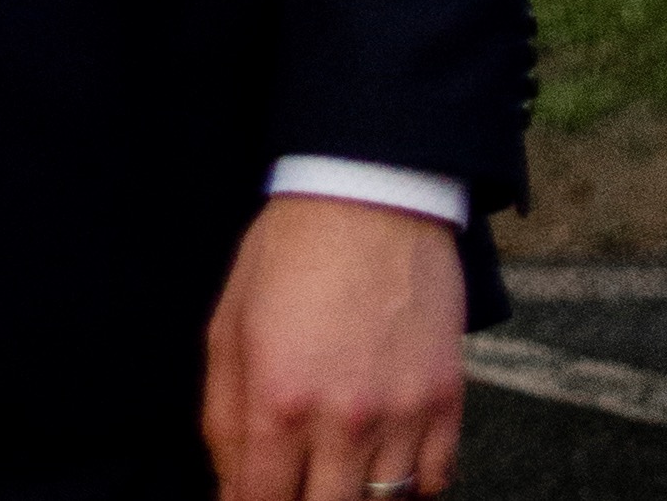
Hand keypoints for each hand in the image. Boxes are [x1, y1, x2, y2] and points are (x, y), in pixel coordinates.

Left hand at [201, 195, 463, 500]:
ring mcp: (400, 416)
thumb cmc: (289, 254)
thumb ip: (222, 416)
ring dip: (354, 496)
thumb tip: (226, 485)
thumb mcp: (228, 323)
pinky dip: (410, 488)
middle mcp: (342, 420)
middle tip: (295, 480)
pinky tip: (385, 464)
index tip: (248, 498)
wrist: (368, 196)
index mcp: (278, 398)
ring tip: (337, 471)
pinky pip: (433, 485)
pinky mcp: (444, 403)